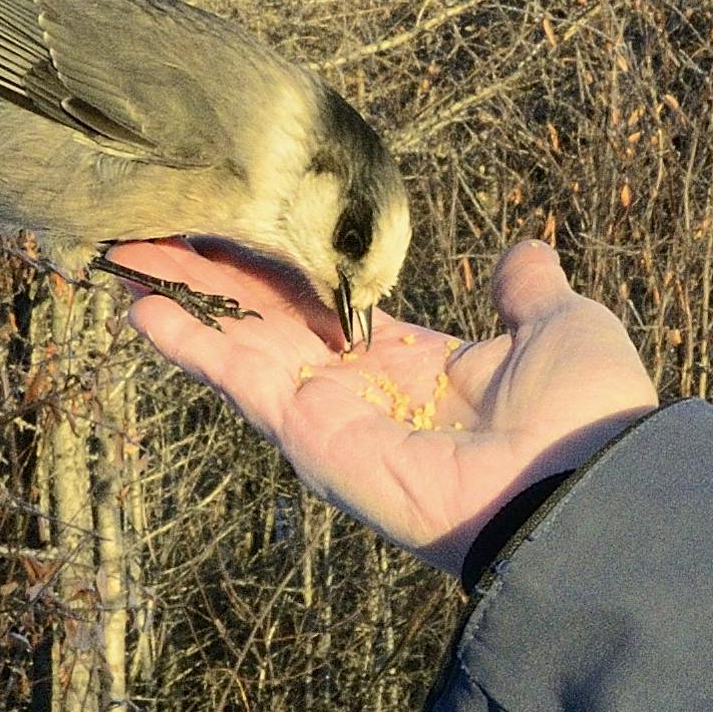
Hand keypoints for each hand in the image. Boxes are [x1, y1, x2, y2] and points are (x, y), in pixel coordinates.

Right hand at [118, 235, 660, 572]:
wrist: (579, 487)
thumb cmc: (584, 415)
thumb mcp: (562, 328)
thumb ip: (528, 294)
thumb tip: (526, 254)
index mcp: (422, 367)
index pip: (335, 308)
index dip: (290, 268)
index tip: (250, 230)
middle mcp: (367, 393)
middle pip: (272, 321)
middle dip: (218, 274)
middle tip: (162, 225)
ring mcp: (331, 417)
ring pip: (241, 344)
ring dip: (184, 297)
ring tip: (128, 249)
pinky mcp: (310, 435)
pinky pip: (239, 381)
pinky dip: (189, 343)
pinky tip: (141, 306)